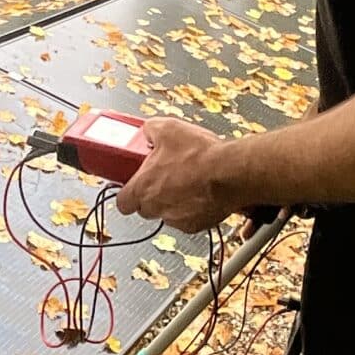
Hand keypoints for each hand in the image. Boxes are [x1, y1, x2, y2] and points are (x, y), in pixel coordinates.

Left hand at [113, 117, 241, 234]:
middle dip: (153, 194)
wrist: (230, 173)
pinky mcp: (197, 225)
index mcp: (143, 188)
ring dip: (175, 200)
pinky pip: (190, 218)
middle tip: (165, 176)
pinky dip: (194, 207)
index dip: (129, 192)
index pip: (123, 202)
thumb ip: (150, 130)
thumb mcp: (168, 128)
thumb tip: (148, 130)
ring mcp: (177, 219)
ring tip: (188, 180)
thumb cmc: (199, 155)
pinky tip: (202, 190)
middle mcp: (157, 208)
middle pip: (146, 208)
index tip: (134, 182)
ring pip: (169, 213)